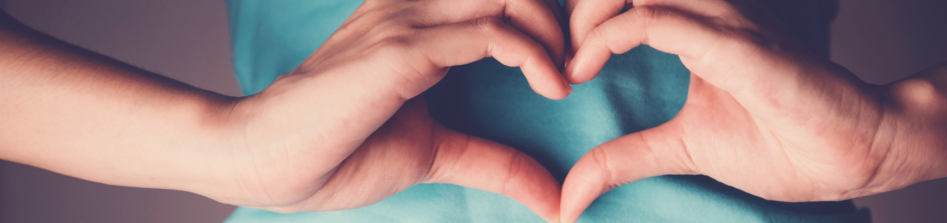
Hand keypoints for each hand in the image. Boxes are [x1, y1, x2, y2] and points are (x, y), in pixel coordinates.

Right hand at [219, 0, 569, 219]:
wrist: (265, 160)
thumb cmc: (337, 151)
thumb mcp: (434, 152)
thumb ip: (493, 161)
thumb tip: (552, 198)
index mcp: (419, 20)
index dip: (548, 19)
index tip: (570, 67)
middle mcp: (415, 7)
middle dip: (559, 16)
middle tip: (578, 63)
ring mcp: (407, 22)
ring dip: (554, 30)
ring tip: (567, 75)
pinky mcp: (404, 50)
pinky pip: (492, 33)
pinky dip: (533, 55)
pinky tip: (551, 86)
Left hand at [560, 0, 909, 220]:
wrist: (855, 152)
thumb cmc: (783, 141)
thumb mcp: (682, 148)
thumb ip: (624, 157)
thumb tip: (570, 195)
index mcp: (694, 25)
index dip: (579, 18)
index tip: (559, 67)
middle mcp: (706, 11)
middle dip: (579, 6)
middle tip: (559, 53)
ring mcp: (722, 22)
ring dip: (588, 12)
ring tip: (571, 58)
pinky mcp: (735, 45)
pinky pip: (657, 19)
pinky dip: (610, 36)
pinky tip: (584, 68)